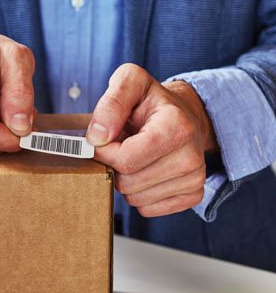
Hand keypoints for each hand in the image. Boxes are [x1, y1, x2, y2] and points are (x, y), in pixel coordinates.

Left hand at [87, 64, 217, 216]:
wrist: (185, 115)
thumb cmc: (153, 102)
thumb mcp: (130, 83)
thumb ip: (111, 103)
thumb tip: (97, 137)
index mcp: (177, 127)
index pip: (125, 160)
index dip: (105, 152)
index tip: (105, 139)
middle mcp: (192, 157)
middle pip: (128, 183)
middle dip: (116, 166)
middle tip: (124, 146)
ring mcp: (195, 179)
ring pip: (135, 199)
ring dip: (127, 180)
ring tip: (138, 156)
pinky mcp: (192, 195)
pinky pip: (148, 209)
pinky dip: (140, 193)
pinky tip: (148, 171)